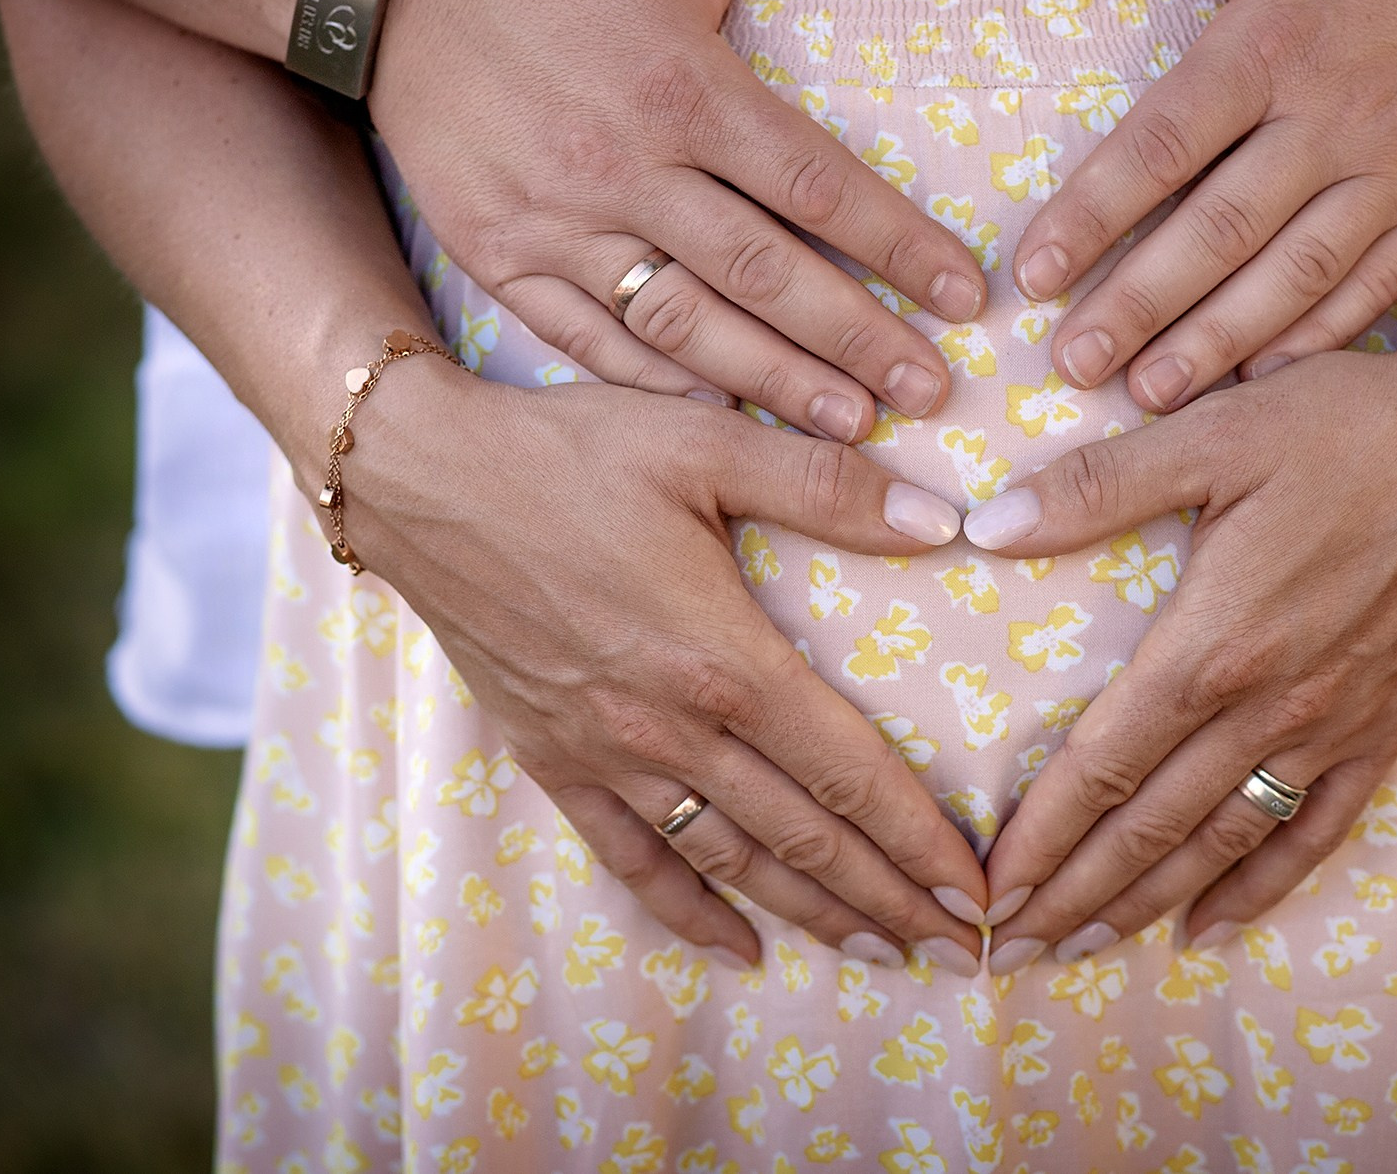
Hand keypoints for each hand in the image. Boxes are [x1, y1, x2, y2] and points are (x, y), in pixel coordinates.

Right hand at [346, 365, 989, 972]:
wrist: (420, 482)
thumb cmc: (567, 454)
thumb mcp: (704, 443)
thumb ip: (826, 487)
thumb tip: (944, 522)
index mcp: (723, 659)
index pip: (848, 773)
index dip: (920, 840)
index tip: (976, 891)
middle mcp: (670, 728)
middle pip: (802, 837)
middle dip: (888, 898)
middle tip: (958, 951)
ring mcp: (606, 755)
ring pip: (729, 861)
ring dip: (811, 913)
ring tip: (880, 953)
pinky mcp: (552, 759)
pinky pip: (630, 858)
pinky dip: (687, 910)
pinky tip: (737, 949)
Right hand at [371, 0, 986, 442]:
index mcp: (682, 84)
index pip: (818, 184)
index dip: (900, 247)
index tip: (964, 296)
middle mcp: (625, 166)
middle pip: (766, 274)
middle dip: (858, 340)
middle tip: (931, 393)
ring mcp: (557, 221)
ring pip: (684, 323)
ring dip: (774, 381)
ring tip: (850, 424)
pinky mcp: (500, 256)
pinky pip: (588, 339)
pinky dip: (656, 385)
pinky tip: (723, 418)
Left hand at [964, 334, 1396, 971]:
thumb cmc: (1349, 428)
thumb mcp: (1210, 434)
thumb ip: (1094, 487)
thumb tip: (985, 525)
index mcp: (1213, 645)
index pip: (1101, 765)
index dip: (1040, 835)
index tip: (986, 888)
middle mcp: (1270, 706)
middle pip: (1150, 827)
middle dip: (1071, 894)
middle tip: (1005, 949)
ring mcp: (1334, 727)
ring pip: (1221, 842)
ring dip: (1146, 902)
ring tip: (1080, 948)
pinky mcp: (1388, 727)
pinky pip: (1316, 831)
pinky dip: (1260, 886)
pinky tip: (1212, 927)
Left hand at [998, 0, 1396, 409]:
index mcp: (1274, 39)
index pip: (1162, 144)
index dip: (1091, 213)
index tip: (1030, 274)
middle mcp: (1339, 112)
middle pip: (1218, 230)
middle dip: (1136, 306)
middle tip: (1068, 367)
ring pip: (1295, 275)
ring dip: (1216, 343)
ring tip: (1145, 398)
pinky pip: (1378, 289)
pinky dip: (1317, 340)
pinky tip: (1259, 385)